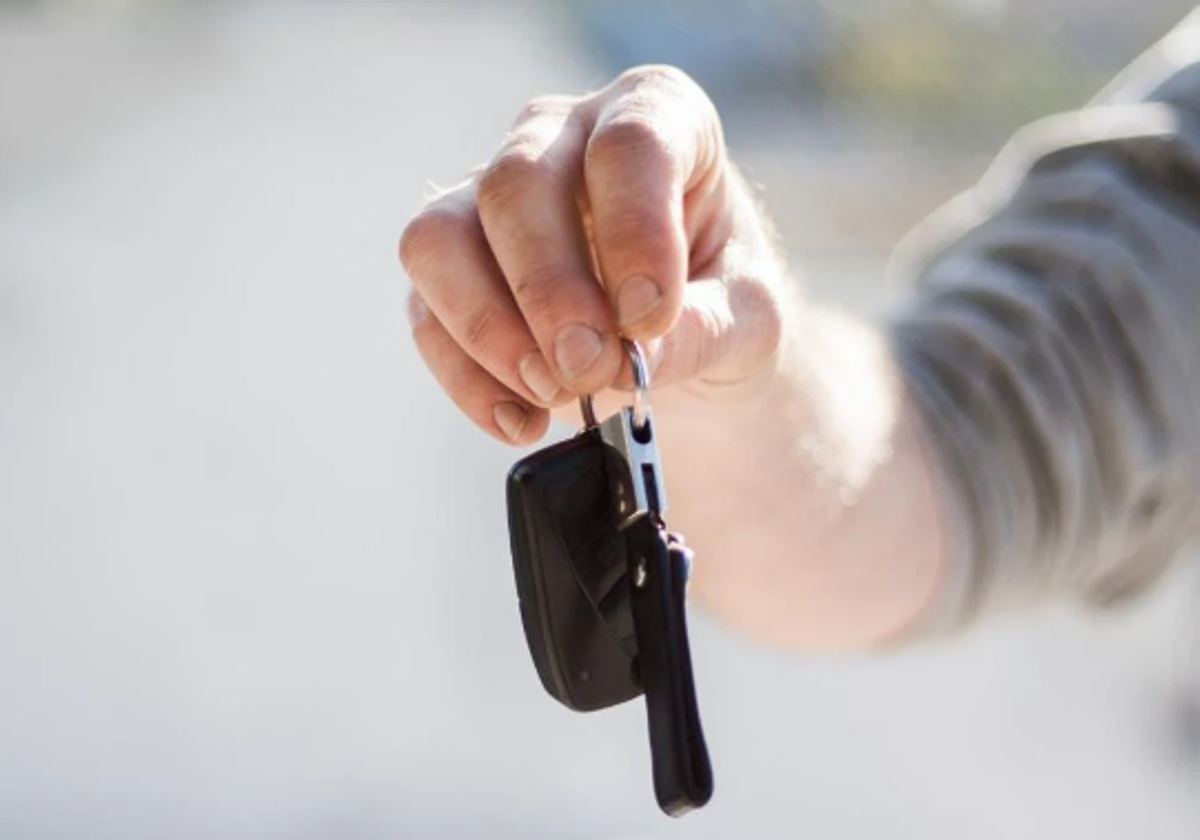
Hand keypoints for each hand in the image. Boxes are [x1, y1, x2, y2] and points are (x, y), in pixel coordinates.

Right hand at [399, 66, 790, 443]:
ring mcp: (490, 196)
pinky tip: (521, 419)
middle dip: (549, 290)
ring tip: (552, 393)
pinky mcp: (450, 266)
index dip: (635, 232)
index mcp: (655, 115)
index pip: (628, 144)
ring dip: (489, 328)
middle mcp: (560, 137)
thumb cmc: (720, 301)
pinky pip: (425, 312)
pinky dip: (467, 377)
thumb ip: (701, 331)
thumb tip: (626, 358)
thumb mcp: (746, 319)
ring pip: (440, 237)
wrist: (680, 338)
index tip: (651, 318)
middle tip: (590, 368)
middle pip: (515, 185)